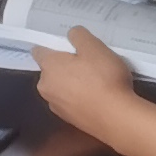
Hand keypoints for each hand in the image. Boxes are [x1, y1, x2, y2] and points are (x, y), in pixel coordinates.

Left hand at [28, 27, 143, 139]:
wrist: (116, 118)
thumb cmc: (103, 77)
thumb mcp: (94, 46)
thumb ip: (79, 36)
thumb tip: (71, 35)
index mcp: (48, 66)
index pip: (39, 51)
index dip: (52, 47)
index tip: (67, 47)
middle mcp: (45, 86)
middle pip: (50, 71)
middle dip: (63, 67)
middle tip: (86, 63)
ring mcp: (56, 106)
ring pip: (60, 89)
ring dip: (72, 84)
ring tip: (94, 82)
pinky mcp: (69, 121)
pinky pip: (71, 103)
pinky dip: (79, 99)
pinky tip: (96, 99)